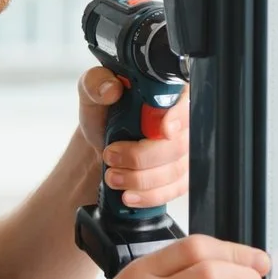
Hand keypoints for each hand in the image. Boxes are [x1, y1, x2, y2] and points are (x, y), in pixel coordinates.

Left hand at [76, 66, 190, 208]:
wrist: (100, 146)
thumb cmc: (102, 116)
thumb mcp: (90, 93)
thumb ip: (95, 83)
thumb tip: (111, 88)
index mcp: (166, 93)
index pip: (187, 103)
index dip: (180, 118)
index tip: (163, 130)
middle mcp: (181, 121)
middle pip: (180, 144)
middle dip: (141, 157)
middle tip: (111, 155)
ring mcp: (183, 151)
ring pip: (175, 171)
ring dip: (140, 179)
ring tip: (113, 176)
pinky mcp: (179, 176)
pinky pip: (173, 190)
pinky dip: (148, 195)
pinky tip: (129, 194)